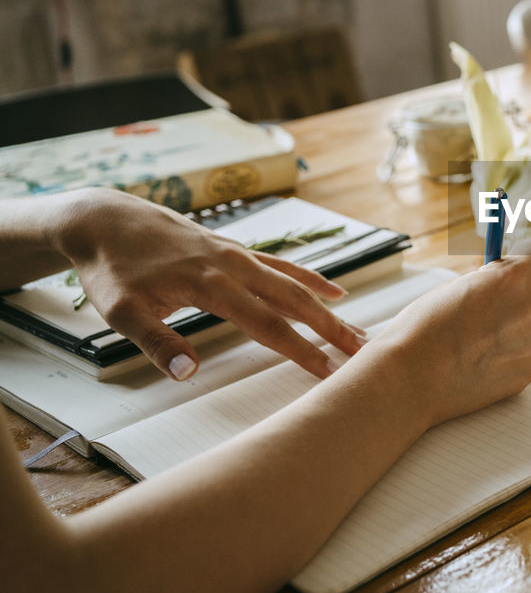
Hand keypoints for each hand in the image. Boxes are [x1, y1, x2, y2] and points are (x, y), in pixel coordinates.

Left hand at [51, 189, 365, 379]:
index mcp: (210, 284)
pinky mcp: (235, 250)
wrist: (106, 219)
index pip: (267, 324)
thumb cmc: (112, 269)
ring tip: (356, 328)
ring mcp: (237, 255)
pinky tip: (332, 289)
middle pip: (293, 301)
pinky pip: (282, 265)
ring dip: (327, 307)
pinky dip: (309, 278)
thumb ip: (157, 342)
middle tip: (362, 351)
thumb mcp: (121, 312)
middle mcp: (233, 266)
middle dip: (330, 328)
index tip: (327, 371)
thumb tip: (188, 373)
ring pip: (294, 283)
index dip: (300, 349)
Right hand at [367, 238, 530, 425]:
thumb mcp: (456, 289)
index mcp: (511, 277)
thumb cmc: (421, 330)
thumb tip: (502, 282)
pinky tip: (475, 367)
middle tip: (529, 297)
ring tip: (473, 346)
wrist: (408, 379)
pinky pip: (524, 358)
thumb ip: (489, 284)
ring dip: (516, 332)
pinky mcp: (528, 373)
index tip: (522, 268)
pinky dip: (506, 361)